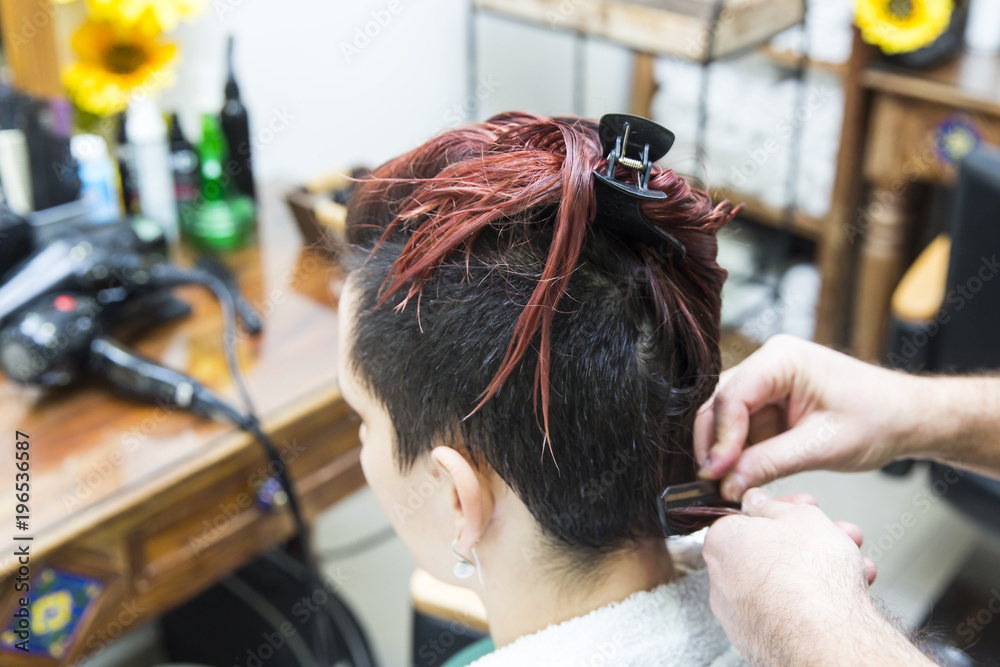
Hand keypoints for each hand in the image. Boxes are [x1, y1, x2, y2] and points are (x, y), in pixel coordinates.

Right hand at [695, 335, 917, 500]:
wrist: (906, 418)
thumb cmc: (878, 420)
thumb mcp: (823, 446)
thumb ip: (770, 462)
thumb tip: (727, 483)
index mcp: (782, 359)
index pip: (732, 396)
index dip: (720, 438)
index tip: (715, 475)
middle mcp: (768, 363)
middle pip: (720, 403)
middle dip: (715, 445)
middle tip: (712, 484)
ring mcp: (766, 382)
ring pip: (725, 417)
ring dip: (724, 451)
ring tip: (725, 485)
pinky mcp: (769, 403)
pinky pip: (742, 428)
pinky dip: (738, 453)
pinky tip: (739, 476)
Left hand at [703, 490, 927, 666]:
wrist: (826, 639)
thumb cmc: (808, 576)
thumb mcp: (799, 516)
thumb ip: (775, 505)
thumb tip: (757, 501)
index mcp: (722, 544)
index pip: (745, 519)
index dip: (780, 509)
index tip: (802, 509)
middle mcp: (722, 582)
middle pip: (768, 551)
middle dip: (808, 540)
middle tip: (835, 535)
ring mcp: (741, 616)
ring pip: (784, 583)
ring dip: (821, 569)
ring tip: (853, 565)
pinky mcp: (763, 642)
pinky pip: (791, 613)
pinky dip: (817, 602)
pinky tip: (848, 595)